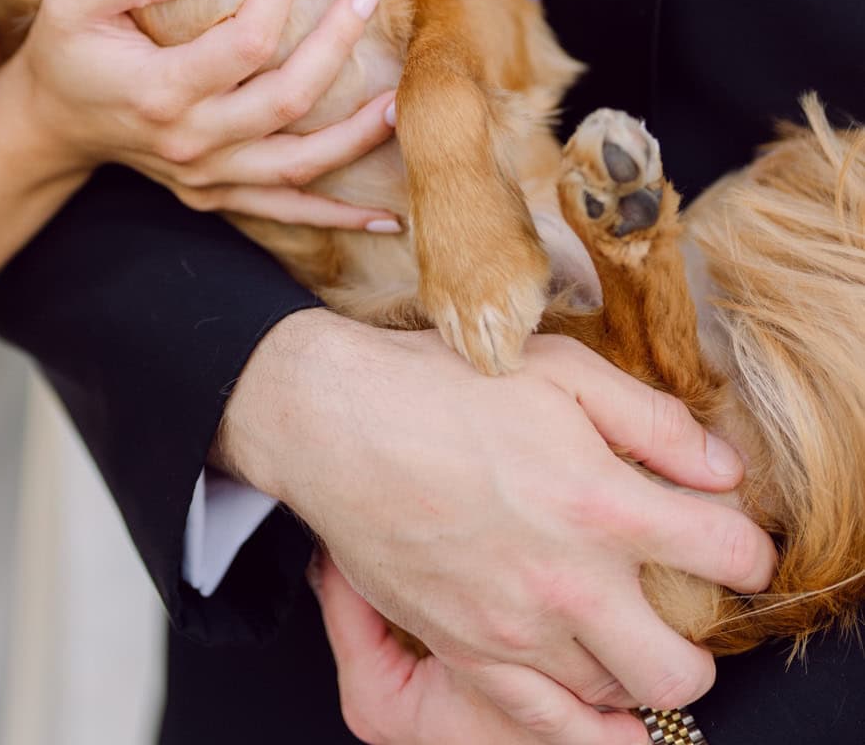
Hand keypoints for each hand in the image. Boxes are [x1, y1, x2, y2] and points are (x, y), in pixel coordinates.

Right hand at [0, 0, 400, 229]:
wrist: (48, 125)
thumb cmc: (65, 53)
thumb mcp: (74, 0)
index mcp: (159, 90)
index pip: (244, 43)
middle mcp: (190, 141)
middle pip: (287, 100)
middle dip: (337, 44)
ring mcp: (206, 176)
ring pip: (299, 163)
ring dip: (357, 136)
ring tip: (401, 100)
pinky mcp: (216, 195)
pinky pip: (286, 211)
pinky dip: (337, 217)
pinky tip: (385, 218)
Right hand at [219, 314, 775, 741]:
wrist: (333, 422)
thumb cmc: (442, 384)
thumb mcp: (559, 371)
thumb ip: (652, 419)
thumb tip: (721, 467)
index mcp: (601, 503)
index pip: (729, 555)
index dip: (748, 548)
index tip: (731, 538)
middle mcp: (568, 583)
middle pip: (682, 669)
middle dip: (700, 642)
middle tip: (681, 604)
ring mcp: (516, 630)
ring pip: (616, 697)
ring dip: (632, 666)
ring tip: (619, 620)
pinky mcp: (468, 651)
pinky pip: (546, 722)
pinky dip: (581, 714)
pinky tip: (587, 679)